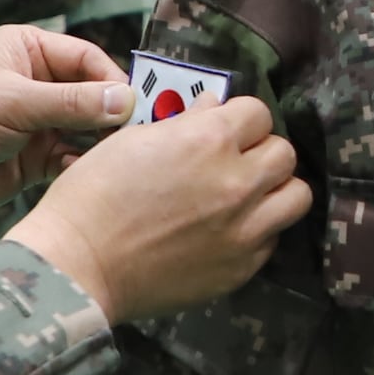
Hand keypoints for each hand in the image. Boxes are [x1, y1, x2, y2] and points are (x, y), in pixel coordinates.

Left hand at [0, 26, 130, 228]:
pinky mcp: (36, 158)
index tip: (134, 107)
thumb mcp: (13, 104)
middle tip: (134, 136)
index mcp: (26, 50)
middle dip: (111, 115)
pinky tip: (79, 174)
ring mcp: (37, 122)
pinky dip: (80, 165)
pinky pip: (73, 157)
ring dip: (98, 143)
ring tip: (111, 158)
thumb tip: (126, 100)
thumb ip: (72, 103)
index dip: (112, 81)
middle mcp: (35, 82)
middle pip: (93, 94)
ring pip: (87, 128)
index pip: (87, 58)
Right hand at [12, 94, 307, 323]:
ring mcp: (245, 229)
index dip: (240, 118)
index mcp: (209, 140)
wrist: (78, 265)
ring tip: (247, 196)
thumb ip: (184, 121)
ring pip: (295, 196)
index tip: (226, 129)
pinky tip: (227, 231)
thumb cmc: (92, 196)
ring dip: (274, 190)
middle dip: (261, 151)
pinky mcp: (241, 267)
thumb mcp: (131, 140)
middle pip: (284, 153)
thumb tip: (214, 107)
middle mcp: (237, 182)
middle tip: (235, 162)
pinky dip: (257, 231)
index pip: (258, 112)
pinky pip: (272, 239)